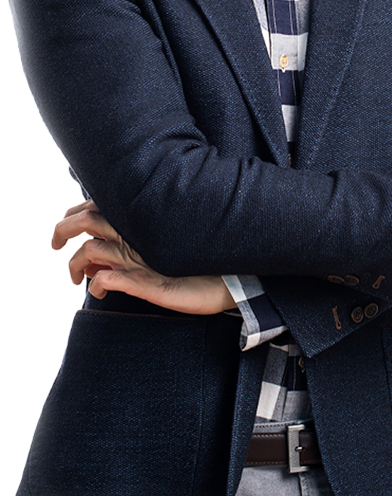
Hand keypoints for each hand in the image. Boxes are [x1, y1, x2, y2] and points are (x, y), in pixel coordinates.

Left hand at [51, 200, 236, 314]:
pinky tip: (98, 290)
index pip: (98, 206)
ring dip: (74, 264)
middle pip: (86, 220)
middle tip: (54, 242)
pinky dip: (97, 284)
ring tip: (75, 277)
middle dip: (62, 229)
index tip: (69, 218)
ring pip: (89, 252)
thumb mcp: (172, 243)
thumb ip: (146, 235)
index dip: (77, 210)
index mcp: (142, 222)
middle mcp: (136, 236)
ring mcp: (139, 259)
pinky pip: (106, 279)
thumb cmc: (206, 261)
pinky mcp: (145, 282)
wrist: (233, 278)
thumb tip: (123, 238)